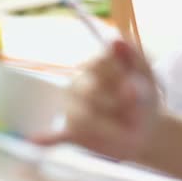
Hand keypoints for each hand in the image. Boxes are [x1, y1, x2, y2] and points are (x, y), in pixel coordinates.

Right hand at [32, 40, 161, 160]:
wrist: (145, 131)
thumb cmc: (144, 99)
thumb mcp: (146, 77)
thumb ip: (134, 57)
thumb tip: (115, 40)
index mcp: (96, 65)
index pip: (98, 63)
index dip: (118, 77)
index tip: (135, 90)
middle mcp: (79, 83)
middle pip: (89, 90)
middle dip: (116, 105)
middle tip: (136, 116)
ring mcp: (73, 108)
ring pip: (81, 116)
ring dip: (108, 128)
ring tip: (127, 134)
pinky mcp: (72, 132)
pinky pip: (56, 135)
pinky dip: (47, 138)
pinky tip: (35, 140)